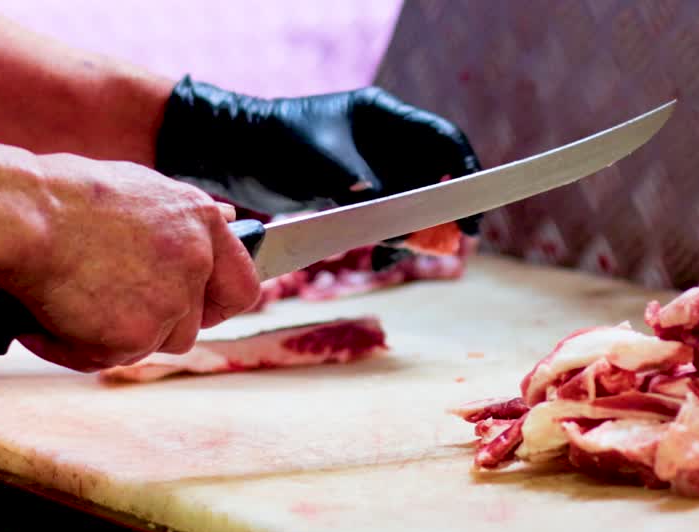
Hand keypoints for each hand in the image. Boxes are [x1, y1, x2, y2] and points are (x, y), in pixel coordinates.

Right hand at [0, 154, 260, 371]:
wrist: (19, 215)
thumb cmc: (61, 197)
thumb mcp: (139, 189)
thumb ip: (182, 218)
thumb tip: (228, 217)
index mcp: (201, 220)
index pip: (242, 285)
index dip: (215, 305)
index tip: (193, 310)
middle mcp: (195, 261)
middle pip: (190, 328)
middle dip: (149, 327)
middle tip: (104, 306)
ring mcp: (169, 301)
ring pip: (149, 347)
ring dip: (111, 339)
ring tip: (66, 305)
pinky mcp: (135, 335)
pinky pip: (106, 360)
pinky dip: (72, 348)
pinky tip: (45, 320)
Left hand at [154, 77, 482, 236]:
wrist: (228, 155)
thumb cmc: (270, 144)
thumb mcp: (319, 165)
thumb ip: (360, 187)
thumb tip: (393, 213)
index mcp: (381, 114)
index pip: (442, 140)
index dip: (465, 173)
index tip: (471, 212)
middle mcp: (382, 139)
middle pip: (431, 175)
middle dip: (442, 208)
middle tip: (451, 243)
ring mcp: (368, 166)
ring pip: (409, 199)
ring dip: (414, 226)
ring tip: (409, 250)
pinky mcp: (351, 192)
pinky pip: (384, 213)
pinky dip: (389, 232)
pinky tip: (386, 249)